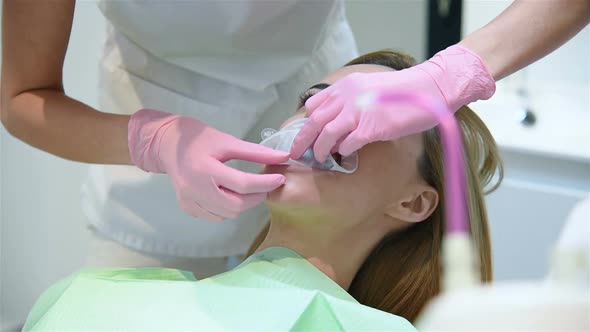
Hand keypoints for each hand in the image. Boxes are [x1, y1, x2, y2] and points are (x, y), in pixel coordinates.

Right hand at [128, 109, 289, 220]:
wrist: (167, 144)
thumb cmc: (199, 138)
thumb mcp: (227, 141)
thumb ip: (255, 152)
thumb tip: (284, 157)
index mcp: (205, 169)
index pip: (242, 184)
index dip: (265, 183)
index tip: (279, 178)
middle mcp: (195, 189)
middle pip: (235, 205)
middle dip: (256, 198)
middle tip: (264, 187)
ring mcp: (188, 201)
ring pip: (227, 214)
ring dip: (243, 205)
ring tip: (248, 190)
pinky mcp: (186, 207)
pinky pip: (215, 216)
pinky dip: (228, 209)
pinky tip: (229, 195)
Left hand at [290, 45, 495, 161]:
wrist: (429, 89)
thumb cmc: (402, 91)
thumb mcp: (369, 87)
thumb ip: (350, 99)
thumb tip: (336, 120)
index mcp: (345, 86)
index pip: (314, 105)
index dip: (306, 122)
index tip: (304, 135)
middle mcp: (347, 96)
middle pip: (314, 121)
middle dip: (302, 140)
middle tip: (297, 154)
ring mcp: (358, 111)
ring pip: (326, 134)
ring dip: (320, 149)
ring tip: (320, 158)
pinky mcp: (371, 127)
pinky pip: (348, 144)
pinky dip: (342, 151)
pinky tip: (345, 156)